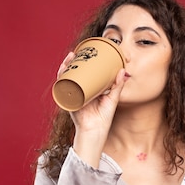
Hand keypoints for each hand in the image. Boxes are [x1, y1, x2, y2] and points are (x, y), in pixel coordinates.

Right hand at [56, 52, 125, 167]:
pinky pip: (62, 88)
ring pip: (66, 77)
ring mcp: (73, 94)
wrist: (94, 133)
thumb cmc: (103, 118)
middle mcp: (80, 90)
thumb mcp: (112, 99)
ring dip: (65, 66)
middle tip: (76, 52)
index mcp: (90, 88)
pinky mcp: (69, 101)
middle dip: (72, 61)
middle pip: (73, 72)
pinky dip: (61, 79)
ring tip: (70, 59)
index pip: (85, 72)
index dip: (84, 61)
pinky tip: (62, 71)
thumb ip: (117, 86)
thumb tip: (123, 70)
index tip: (88, 51)